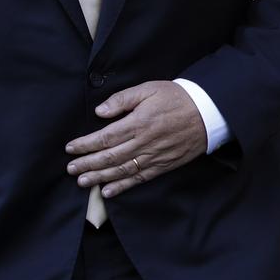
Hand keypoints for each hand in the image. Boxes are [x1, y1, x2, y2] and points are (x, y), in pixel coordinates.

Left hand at [66, 81, 206, 198]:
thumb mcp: (149, 89)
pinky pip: (139, 178)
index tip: (71, 148)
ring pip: (121, 171)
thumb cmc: (177, 97)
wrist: (208, 112)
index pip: (105, 137)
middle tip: (70, 169)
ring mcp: (154, 156)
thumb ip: (123, 99)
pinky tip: (108, 191)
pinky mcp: (163, 165)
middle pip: (109, 157)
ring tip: (82, 182)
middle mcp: (144, 142)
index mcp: (139, 122)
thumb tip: (100, 112)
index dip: (86, 144)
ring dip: (99, 177)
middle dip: (87, 164)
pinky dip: (123, 186)